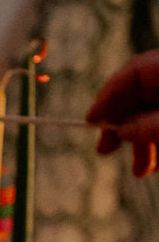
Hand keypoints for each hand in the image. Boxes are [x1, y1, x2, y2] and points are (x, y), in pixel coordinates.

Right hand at [87, 51, 158, 176]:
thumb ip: (148, 126)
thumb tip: (121, 130)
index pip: (136, 70)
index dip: (109, 94)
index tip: (90, 121)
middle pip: (142, 95)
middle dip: (124, 125)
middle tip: (104, 151)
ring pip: (154, 114)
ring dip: (142, 143)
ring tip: (140, 171)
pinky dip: (158, 143)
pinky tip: (157, 165)